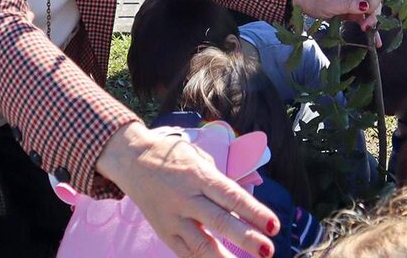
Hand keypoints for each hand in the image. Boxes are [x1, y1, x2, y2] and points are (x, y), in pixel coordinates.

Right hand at [98, 123, 277, 256]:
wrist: (133, 160)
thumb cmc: (174, 158)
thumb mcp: (200, 159)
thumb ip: (219, 182)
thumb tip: (242, 206)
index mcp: (199, 176)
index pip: (232, 196)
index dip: (254, 211)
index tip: (273, 225)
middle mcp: (186, 198)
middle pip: (220, 221)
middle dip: (246, 238)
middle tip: (267, 250)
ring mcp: (173, 218)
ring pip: (201, 244)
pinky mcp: (163, 232)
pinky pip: (185, 252)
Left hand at [292, 0, 382, 30]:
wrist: (307, 6)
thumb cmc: (316, 1)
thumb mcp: (329, 4)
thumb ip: (347, 4)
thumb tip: (365, 6)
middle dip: (375, 7)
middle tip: (367, 20)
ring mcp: (358, 2)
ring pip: (374, 8)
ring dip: (373, 19)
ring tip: (366, 29)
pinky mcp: (357, 14)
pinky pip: (368, 20)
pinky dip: (372, 30)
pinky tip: (376, 42)